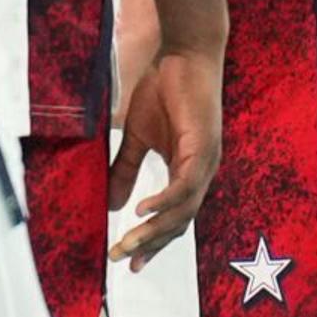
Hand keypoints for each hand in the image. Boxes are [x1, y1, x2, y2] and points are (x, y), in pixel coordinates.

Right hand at [107, 45, 222, 265]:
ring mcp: (205, 162)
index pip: (173, 218)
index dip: (153, 242)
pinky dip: (164, 202)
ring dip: (154, 230)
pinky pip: (184, 185)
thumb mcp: (137, 136)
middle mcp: (201, 173)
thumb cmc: (164, 89)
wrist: (184, 53)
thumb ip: (126, 169)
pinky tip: (141, 210)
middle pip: (178, 223)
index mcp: (187, 172)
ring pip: (182, 210)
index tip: (130, 263)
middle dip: (150, 244)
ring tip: (128, 243)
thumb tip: (111, 204)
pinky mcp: (203, 147)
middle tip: (123, 260)